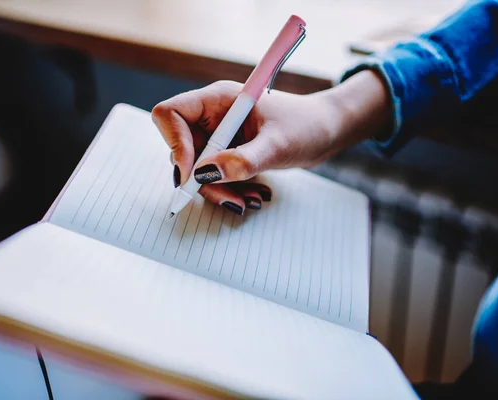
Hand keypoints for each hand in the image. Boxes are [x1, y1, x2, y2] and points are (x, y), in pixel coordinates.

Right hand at [151, 70, 390, 214]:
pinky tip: (256, 195)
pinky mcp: (229, 152)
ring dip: (220, 191)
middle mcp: (213, 116)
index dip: (174, 144)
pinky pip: (216, 176)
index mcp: (218, 99)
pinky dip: (231, 191)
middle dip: (202, 179)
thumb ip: (242, 161)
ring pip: (198, 170)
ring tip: (253, 201)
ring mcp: (220, 135)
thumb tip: (205, 174)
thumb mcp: (277, 145)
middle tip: (231, 199)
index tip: (193, 173)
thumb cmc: (307, 127)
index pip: (170, 114)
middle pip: (182, 150)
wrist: (327, 132)